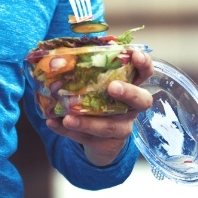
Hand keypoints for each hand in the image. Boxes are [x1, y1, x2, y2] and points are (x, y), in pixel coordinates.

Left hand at [45, 49, 153, 165]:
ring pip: (109, 126)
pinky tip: (52, 123)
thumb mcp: (95, 85)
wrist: (97, 139)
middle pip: (141, 101)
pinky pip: (86, 138)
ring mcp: (121, 127)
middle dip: (129, 93)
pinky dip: (67, 131)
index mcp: (131, 87)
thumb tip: (61, 53)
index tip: (135, 55)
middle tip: (113, 87)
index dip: (144, 64)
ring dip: (88, 121)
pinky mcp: (106, 143)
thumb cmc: (97, 101)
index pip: (145, 73)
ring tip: (68, 117)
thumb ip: (86, 70)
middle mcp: (131, 108)